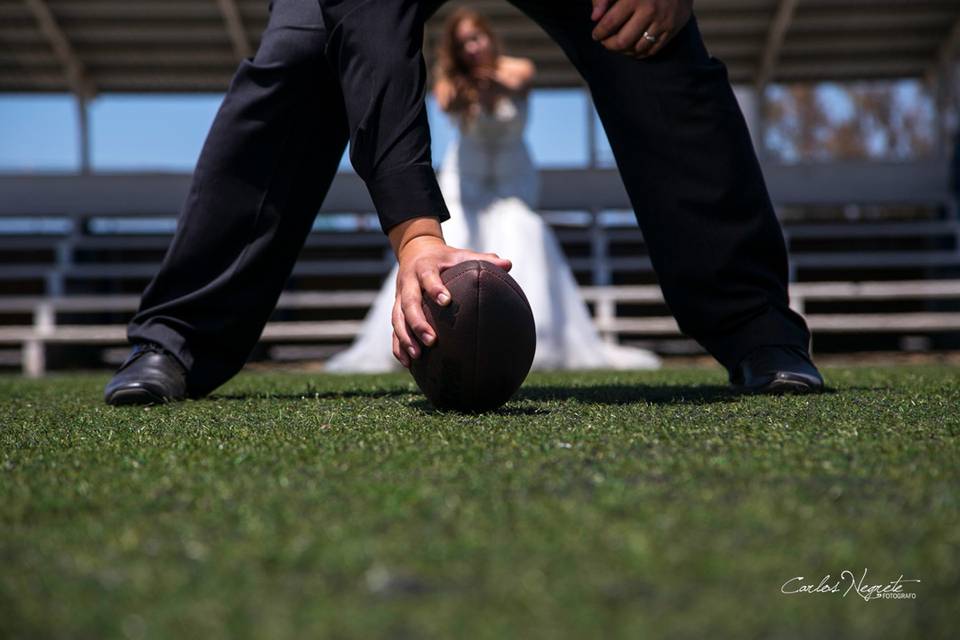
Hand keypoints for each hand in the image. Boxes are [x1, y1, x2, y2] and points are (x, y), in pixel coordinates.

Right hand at [388, 217, 511, 367]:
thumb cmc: (445, 258)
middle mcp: (408, 283)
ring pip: (397, 319)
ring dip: (406, 338)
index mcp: (424, 268)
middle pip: (408, 303)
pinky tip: (409, 363)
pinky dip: (399, 346)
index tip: (446, 301)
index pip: (427, 277)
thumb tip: (508, 264)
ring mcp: (399, 298)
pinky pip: (394, 330)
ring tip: (418, 356)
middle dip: (418, 323)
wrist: (415, 252)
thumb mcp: (460, 255)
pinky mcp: (396, 310)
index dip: (434, 288)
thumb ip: (482, 259)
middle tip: (432, 340)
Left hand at [590, 0, 692, 58]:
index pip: (610, 23)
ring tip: (619, 45)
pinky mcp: (672, 29)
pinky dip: (640, 53)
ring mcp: (662, 21)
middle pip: (623, 41)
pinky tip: (633, 48)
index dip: (599, 33)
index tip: (596, 35)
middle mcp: (649, 10)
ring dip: (624, 51)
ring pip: (637, 49)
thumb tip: (594, 17)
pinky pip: (652, 50)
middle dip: (610, 45)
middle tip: (606, 42)